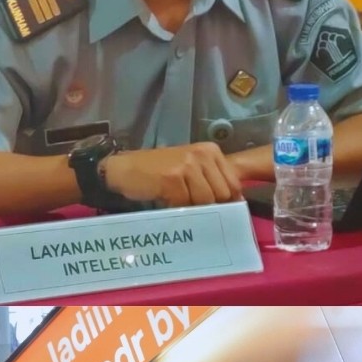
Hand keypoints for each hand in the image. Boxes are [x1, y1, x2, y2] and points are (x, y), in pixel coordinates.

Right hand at [103, 143, 242, 206]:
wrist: (125, 169)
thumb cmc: (159, 172)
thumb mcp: (191, 169)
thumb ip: (212, 181)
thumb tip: (236, 205)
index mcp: (211, 151)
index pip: (234, 184)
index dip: (228, 202)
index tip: (216, 210)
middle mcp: (202, 154)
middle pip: (222, 194)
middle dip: (210, 207)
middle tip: (192, 207)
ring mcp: (187, 165)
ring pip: (206, 201)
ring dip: (193, 209)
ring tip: (178, 203)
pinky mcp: (172, 178)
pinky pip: (185, 204)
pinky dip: (177, 208)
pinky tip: (166, 201)